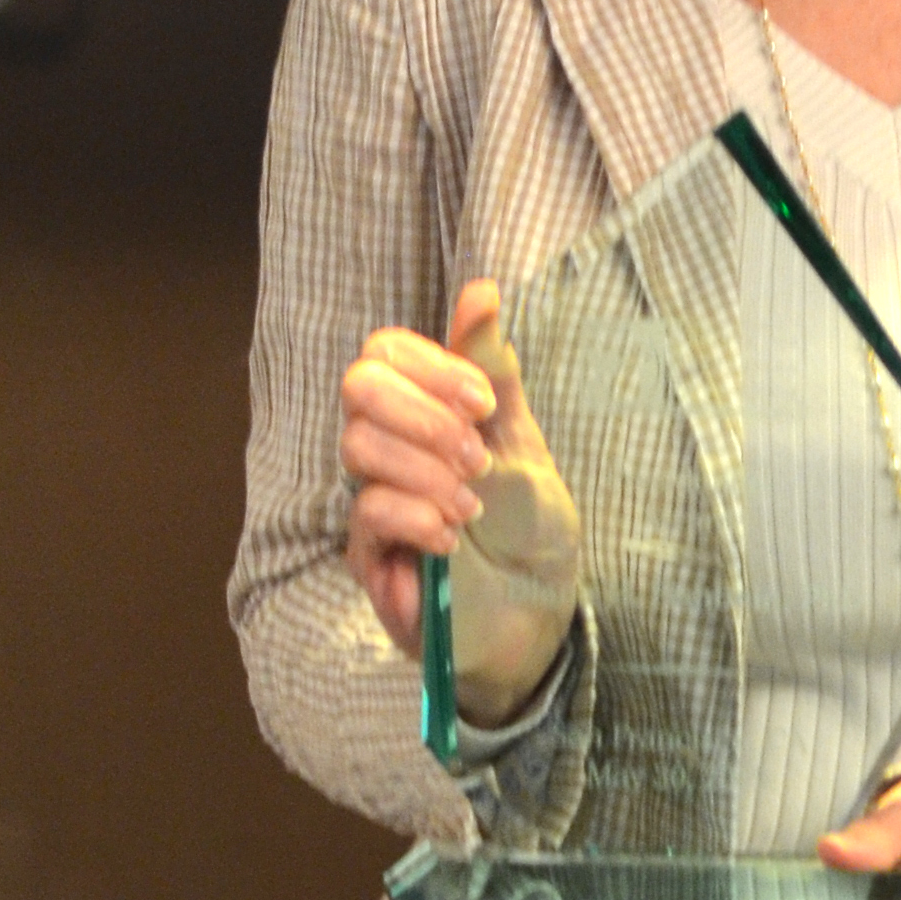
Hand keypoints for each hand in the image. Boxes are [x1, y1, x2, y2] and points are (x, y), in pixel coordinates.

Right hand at [340, 279, 581, 725]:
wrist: (542, 611)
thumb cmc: (530, 525)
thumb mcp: (523, 438)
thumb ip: (494, 370)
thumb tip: (482, 289)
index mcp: (421, 411)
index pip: (383, 351)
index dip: (430, 366)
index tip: (484, 403)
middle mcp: (387, 450)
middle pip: (358, 387)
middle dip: (424, 413)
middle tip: (476, 455)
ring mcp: (373, 503)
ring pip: (358, 448)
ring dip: (426, 468)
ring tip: (472, 505)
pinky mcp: (371, 561)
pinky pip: (367, 515)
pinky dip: (415, 515)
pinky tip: (451, 537)